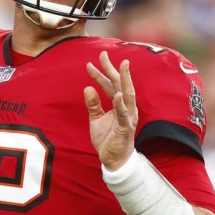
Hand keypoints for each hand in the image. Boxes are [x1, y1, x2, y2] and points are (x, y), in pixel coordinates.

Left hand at [84, 51, 137, 169]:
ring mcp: (128, 117)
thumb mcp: (96, 119)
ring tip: (121, 67)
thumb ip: (93, 104)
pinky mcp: (125, 128)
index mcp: (119, 104)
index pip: (110, 85)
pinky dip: (121, 104)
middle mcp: (126, 107)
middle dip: (112, 69)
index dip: (101, 74)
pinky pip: (123, 115)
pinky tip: (118, 95)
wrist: (113, 160)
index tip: (91, 63)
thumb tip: (87, 88)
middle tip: (104, 54)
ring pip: (127, 95)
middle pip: (119, 84)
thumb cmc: (107, 139)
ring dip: (124, 81)